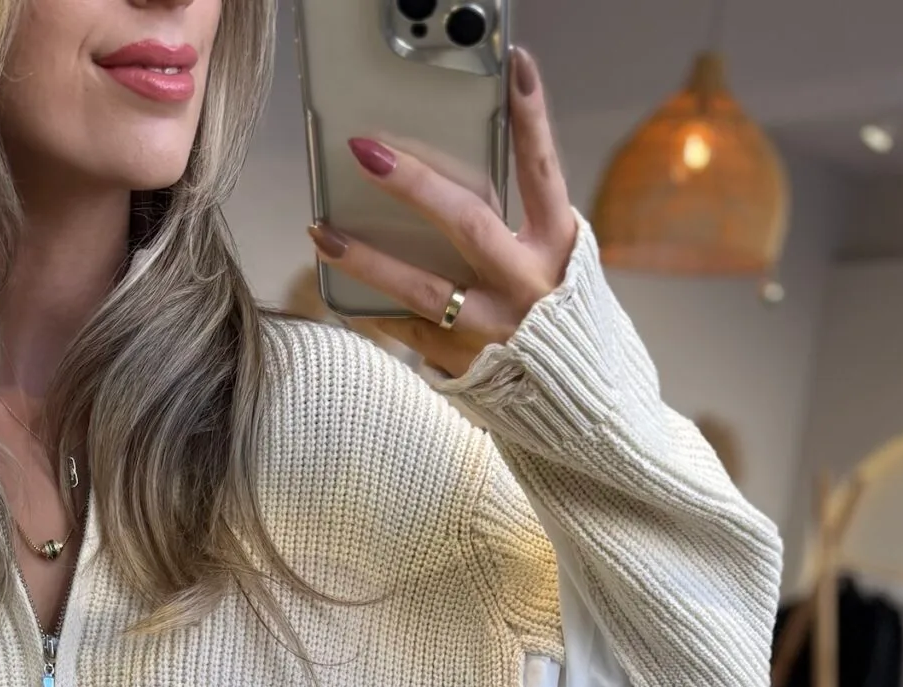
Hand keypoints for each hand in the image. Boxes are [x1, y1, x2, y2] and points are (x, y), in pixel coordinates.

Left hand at [308, 45, 578, 374]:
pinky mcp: (466, 364)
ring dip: (368, 258)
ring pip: (424, 288)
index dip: (531, 116)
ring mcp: (494, 329)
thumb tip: (449, 187)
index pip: (542, 170)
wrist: (580, 407)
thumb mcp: (556, 264)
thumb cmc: (560, 320)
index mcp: (558, 248)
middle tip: (366, 152)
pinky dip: (375, 306)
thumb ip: (517, 227)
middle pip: (467, 222)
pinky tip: (340, 286)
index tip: (515, 64)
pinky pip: (409, 329)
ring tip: (322, 231)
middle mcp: (528, 286)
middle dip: (414, 184)